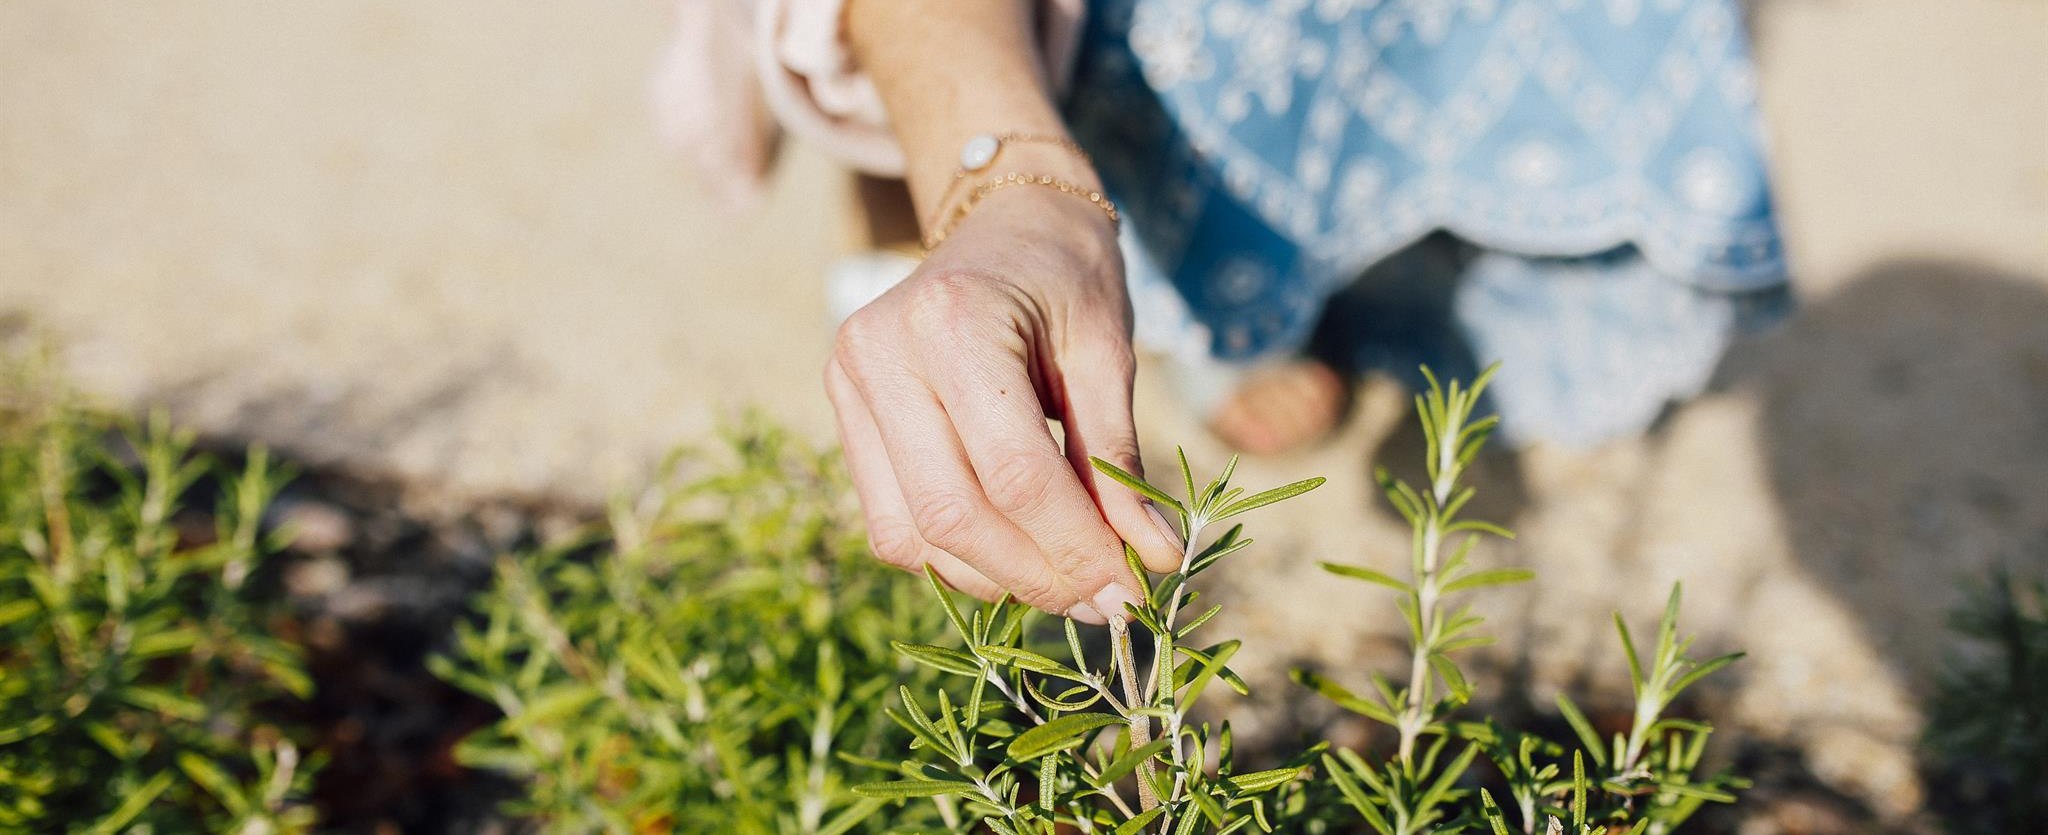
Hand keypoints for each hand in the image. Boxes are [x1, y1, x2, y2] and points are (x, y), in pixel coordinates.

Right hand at [824, 186, 1184, 623]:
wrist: (1003, 220)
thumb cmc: (1067, 276)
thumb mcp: (1108, 354)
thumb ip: (1120, 459)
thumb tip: (1153, 561)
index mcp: (951, 322)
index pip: (1014, 473)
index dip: (1076, 546)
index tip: (1136, 590)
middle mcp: (880, 353)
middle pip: (955, 514)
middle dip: (1038, 575)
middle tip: (1108, 605)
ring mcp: (848, 384)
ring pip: (914, 534)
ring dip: (997, 579)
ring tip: (1070, 585)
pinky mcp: (844, 414)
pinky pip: (893, 523)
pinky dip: (956, 558)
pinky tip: (1017, 555)